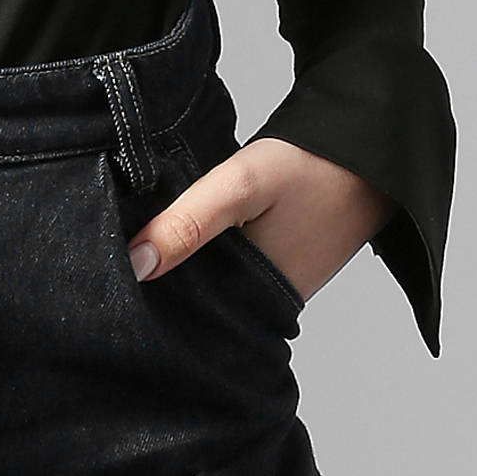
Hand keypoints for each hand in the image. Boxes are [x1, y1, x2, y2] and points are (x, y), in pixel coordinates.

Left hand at [126, 137, 399, 304]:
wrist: (371, 153)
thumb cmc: (311, 168)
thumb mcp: (240, 186)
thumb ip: (187, 223)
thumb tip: (134, 263)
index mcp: (250, 304)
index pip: (178, 322)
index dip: (139, 304)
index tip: (105, 283)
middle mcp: (259, 309)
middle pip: (188, 309)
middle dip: (152, 289)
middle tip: (108, 263)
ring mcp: (268, 294)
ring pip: (204, 292)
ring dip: (176, 272)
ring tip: (134, 249)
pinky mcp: (272, 275)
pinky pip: (223, 276)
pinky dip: (200, 260)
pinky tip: (176, 240)